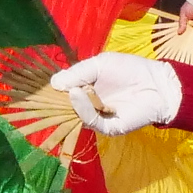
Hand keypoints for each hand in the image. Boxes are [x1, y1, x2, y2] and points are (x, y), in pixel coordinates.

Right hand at [49, 51, 179, 136]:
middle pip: (64, 108)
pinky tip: (79, 96)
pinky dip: (82, 110)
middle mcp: (88, 106)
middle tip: (43, 93)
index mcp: (84, 90)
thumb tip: (53, 83)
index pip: (62, 94)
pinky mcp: (108, 127)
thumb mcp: (99, 64)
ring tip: (71, 89)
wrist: (157, 83)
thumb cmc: (130, 70)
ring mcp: (97, 118)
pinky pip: (90, 121)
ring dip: (70, 103)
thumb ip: (77, 72)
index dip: (51, 91)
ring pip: (75, 116)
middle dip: (54, 101)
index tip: (36, 84)